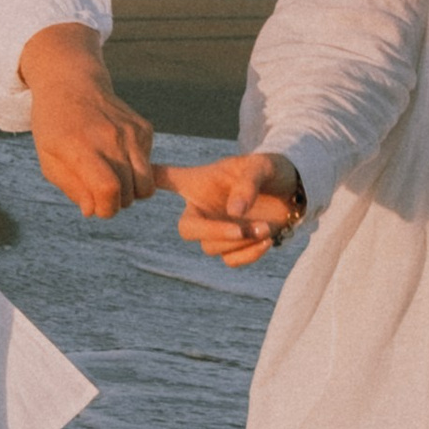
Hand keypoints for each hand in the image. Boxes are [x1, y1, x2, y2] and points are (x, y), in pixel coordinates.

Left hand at [19, 25, 154, 218]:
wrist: (72, 83)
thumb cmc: (55, 127)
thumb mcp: (49, 160)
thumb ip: (72, 189)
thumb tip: (93, 210)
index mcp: (81, 147)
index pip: (108, 190)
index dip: (106, 209)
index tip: (97, 207)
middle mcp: (110, 138)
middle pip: (130, 193)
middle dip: (116, 204)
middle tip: (100, 192)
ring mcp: (131, 132)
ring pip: (146, 184)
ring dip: (130, 191)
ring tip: (111, 179)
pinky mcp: (144, 129)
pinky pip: (148, 167)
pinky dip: (135, 170)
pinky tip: (116, 155)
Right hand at [159, 150, 305, 265]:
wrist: (294, 192)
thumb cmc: (271, 171)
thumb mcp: (261, 167)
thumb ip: (247, 184)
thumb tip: (233, 213)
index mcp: (199, 184)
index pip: (165, 180)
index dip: (147, 181)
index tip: (134, 176)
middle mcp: (202, 210)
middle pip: (186, 229)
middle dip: (213, 233)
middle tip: (240, 231)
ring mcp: (216, 231)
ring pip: (211, 249)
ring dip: (240, 243)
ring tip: (264, 228)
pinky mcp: (233, 248)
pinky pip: (230, 261)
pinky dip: (249, 255)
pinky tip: (266, 241)